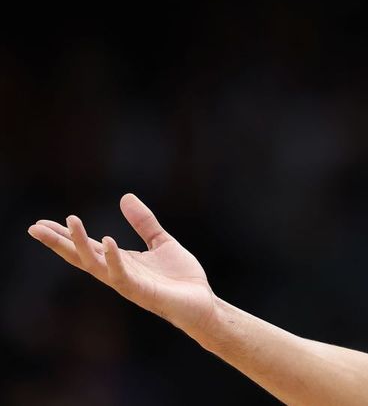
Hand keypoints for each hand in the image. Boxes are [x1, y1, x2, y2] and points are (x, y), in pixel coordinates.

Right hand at [28, 193, 219, 336]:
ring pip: (95, 264)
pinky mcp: (142, 291)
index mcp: (120, 261)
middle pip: (80, 256)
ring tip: (70, 222)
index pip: (86, 246)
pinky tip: (107, 240)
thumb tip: (125, 197)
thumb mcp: (160, 241)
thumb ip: (143, 222)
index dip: (65, 235)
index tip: (41, 223)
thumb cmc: (180, 277)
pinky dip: (113, 258)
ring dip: (81, 245)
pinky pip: (122, 275)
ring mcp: (127, 283)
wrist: (202, 302)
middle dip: (58, 242)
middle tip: (34, 227)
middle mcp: (117, 272)